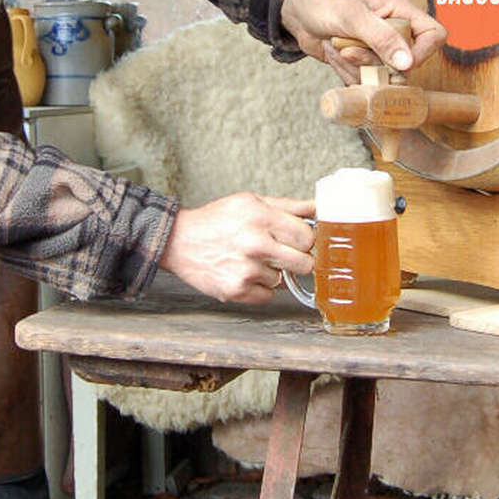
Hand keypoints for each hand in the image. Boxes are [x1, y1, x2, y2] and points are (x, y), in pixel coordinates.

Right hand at [160, 193, 315, 304]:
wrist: (179, 241)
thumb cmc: (217, 219)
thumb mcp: (251, 201)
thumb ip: (289, 206)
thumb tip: (319, 208)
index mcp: (262, 217)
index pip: (308, 237)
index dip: (305, 240)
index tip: (298, 240)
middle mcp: (256, 244)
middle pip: (304, 264)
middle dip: (297, 260)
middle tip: (282, 254)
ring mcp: (246, 270)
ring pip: (283, 281)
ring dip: (272, 273)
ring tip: (250, 260)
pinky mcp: (236, 291)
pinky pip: (268, 296)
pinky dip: (259, 288)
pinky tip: (243, 273)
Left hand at [279, 0, 445, 83]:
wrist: (298, 14)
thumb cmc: (325, 4)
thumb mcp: (354, 17)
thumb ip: (382, 38)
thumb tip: (408, 63)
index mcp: (400, 12)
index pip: (433, 34)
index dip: (424, 52)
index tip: (401, 62)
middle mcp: (394, 32)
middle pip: (405, 64)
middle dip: (374, 62)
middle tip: (350, 49)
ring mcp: (378, 50)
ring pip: (383, 76)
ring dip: (356, 67)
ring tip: (339, 47)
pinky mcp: (363, 64)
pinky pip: (365, 81)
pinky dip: (347, 72)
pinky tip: (335, 54)